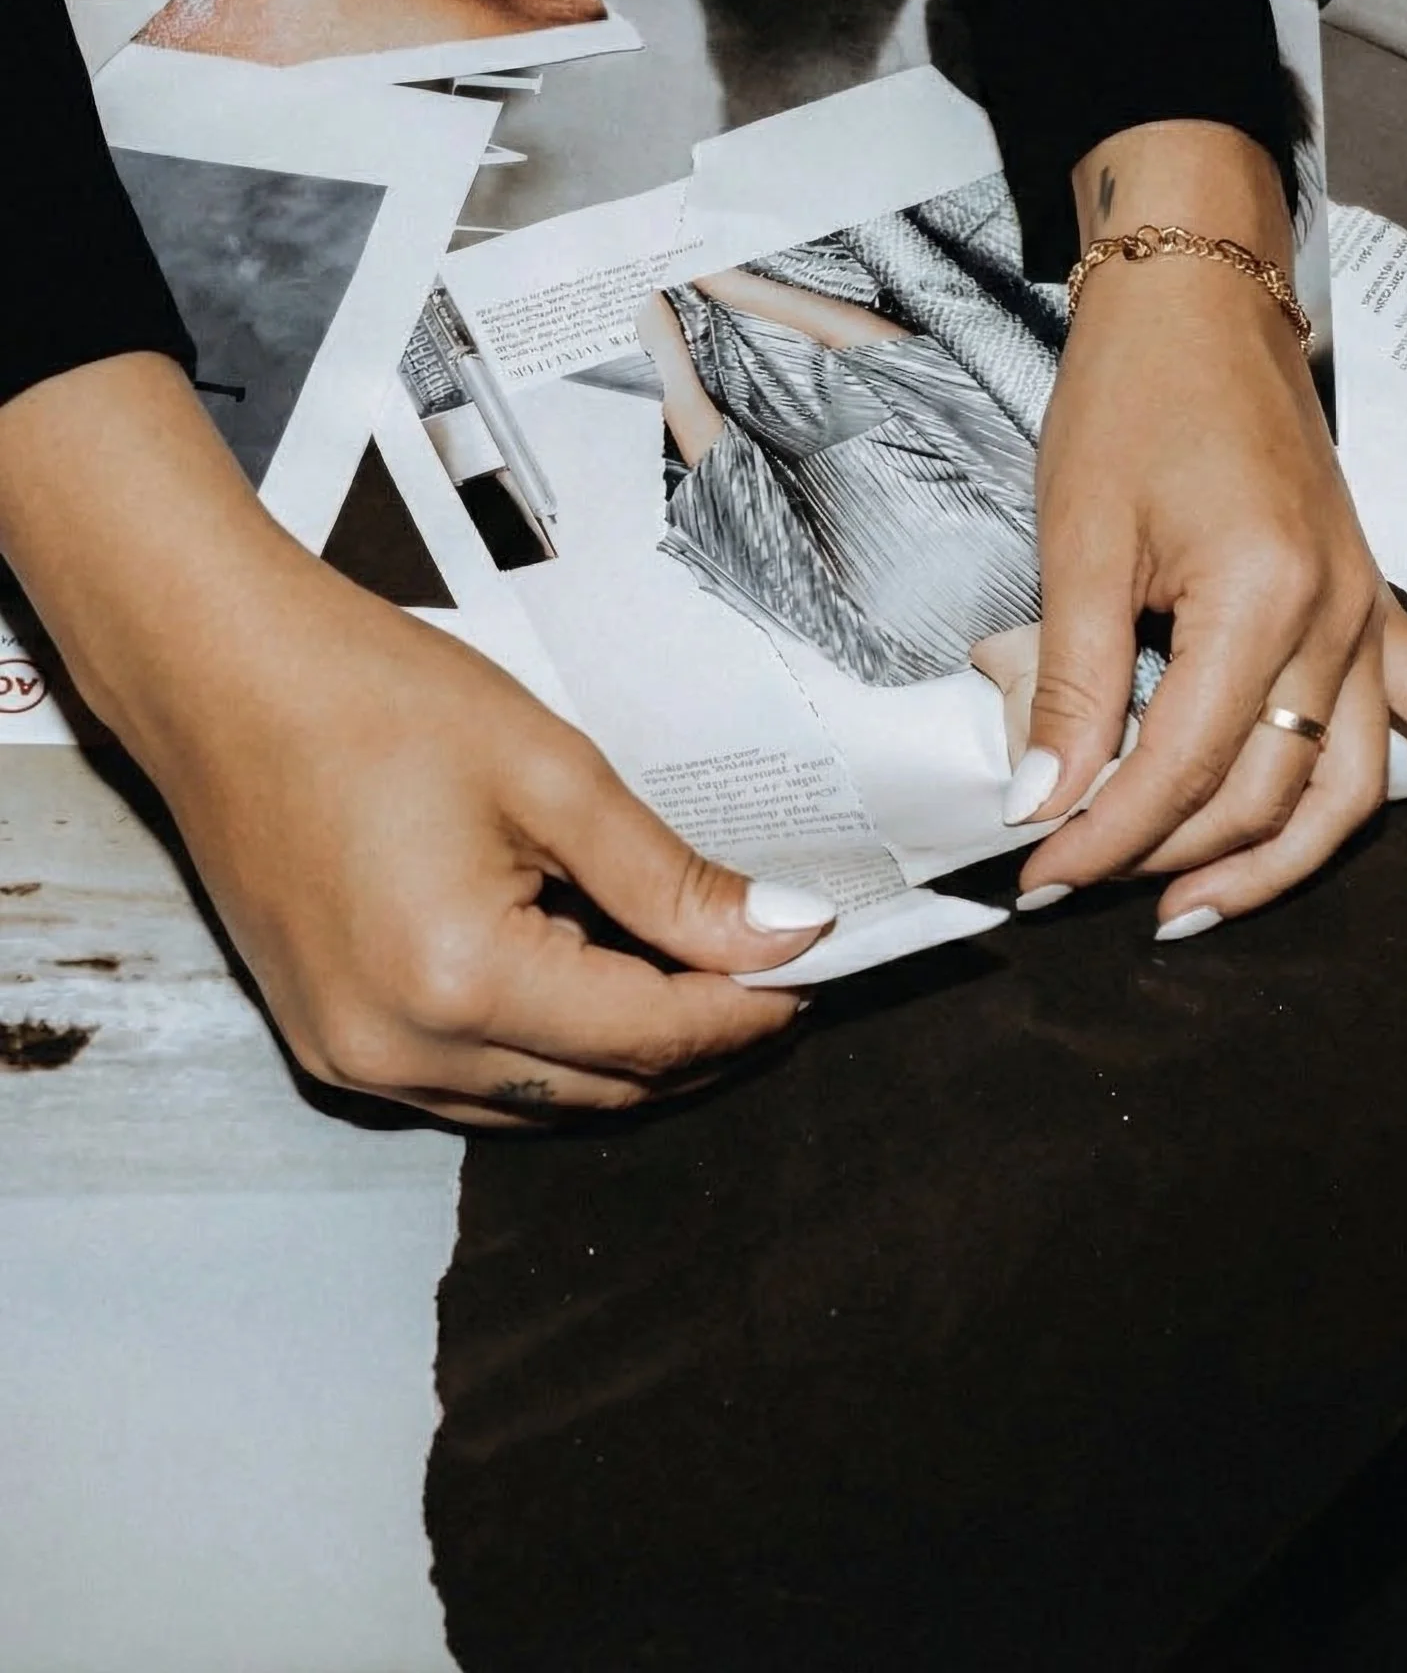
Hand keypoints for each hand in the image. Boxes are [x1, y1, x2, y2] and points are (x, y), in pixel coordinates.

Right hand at [0, 357, 829, 1124]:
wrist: (219, 674)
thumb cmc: (373, 698)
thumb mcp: (550, 774)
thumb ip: (671, 877)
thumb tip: (780, 934)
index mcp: (459, 982)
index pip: (650, 1038)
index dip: (746, 1013)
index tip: (814, 974)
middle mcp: (398, 1053)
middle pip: (600, 1091)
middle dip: (699, 1046)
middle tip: (774, 979)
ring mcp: (352, 1061)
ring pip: (539, 1104)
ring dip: (627, 1059)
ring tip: (703, 984)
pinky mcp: (328, 1043)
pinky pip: (471, 1088)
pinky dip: (548, 1052)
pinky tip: (595, 986)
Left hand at [1008, 125, 1406, 933]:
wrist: (1198, 298)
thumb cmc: (1131, 396)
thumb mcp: (1079, 538)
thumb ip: (1069, 680)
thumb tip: (1044, 801)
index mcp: (1262, 594)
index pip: (1179, 765)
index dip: (1100, 836)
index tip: (1035, 878)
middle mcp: (1338, 615)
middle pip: (1262, 789)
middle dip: (1161, 853)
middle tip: (1073, 881)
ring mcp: (1369, 611)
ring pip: (1347, 785)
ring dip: (1276, 864)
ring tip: (1192, 913)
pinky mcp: (1375, 600)